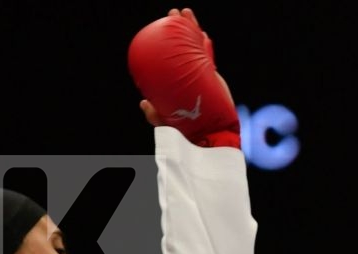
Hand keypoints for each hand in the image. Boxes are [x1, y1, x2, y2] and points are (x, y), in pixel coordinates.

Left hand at [128, 8, 238, 148]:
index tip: (161, 26)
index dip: (166, 39)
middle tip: (174, 13)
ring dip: (192, 28)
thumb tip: (143, 102)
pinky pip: (209, 57)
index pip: (172, 55)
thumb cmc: (186, 131)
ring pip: (196, 46)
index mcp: (176, 80)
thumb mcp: (164, 121)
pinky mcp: (214, 78)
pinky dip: (206, 46)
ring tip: (187, 13)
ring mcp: (201, 74)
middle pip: (184, 45)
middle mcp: (188, 74)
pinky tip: (203, 35)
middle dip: (179, 26)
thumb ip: (153, 114)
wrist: (209, 136)